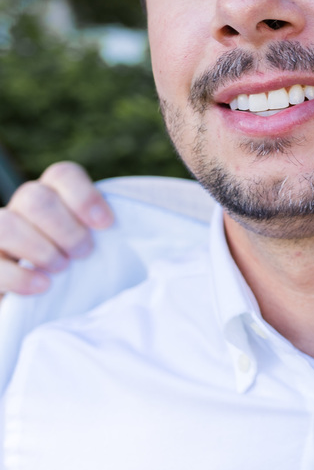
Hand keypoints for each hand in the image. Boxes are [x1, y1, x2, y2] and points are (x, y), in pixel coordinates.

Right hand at [0, 162, 111, 295]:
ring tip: (62, 268)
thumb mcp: (97, 246)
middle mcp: (21, 208)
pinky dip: (18, 276)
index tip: (106, 225)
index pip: (62, 174)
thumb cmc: (82, 269)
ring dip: (39, 248)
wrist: (44, 295)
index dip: (84, 196)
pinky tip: (42, 286)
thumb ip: (107, 235)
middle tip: (84, 253)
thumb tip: (143, 239)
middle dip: (65, 228)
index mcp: (52, 195)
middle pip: (35, 197)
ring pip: (4, 224)